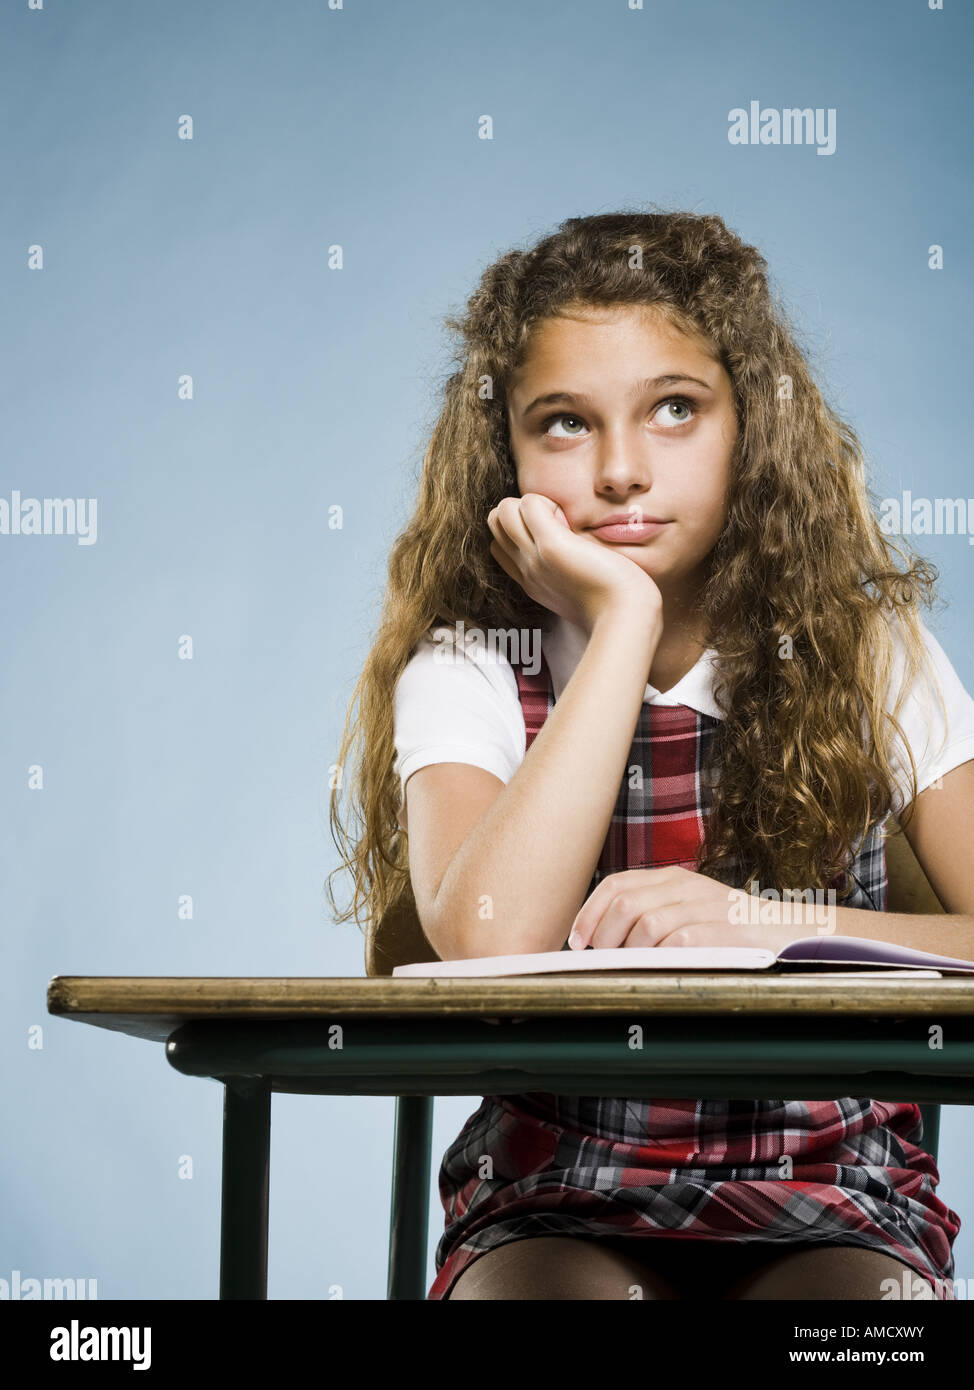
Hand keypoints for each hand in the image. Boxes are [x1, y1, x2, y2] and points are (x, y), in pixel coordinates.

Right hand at [487, 492, 660, 634]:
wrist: (624, 617)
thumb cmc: (614, 605)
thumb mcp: (580, 592)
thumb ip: (569, 574)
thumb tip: (577, 552)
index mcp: (532, 582)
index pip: (500, 546)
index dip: (517, 529)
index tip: (551, 532)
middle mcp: (526, 570)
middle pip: (495, 524)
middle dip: (518, 511)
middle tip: (555, 520)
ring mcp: (534, 558)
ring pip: (502, 511)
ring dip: (529, 502)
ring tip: (560, 517)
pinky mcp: (551, 545)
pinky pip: (528, 504)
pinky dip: (545, 501)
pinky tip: (568, 517)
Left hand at [566, 867, 815, 954]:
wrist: (790, 932)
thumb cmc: (732, 929)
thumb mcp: (689, 910)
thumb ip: (651, 915)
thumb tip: (603, 942)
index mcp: (673, 878)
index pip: (617, 884)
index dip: (589, 913)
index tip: (578, 941)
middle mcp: (687, 887)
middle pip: (625, 904)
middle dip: (605, 937)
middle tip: (604, 960)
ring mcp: (705, 907)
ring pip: (646, 924)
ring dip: (631, 951)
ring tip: (632, 968)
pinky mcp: (723, 931)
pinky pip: (678, 942)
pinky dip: (660, 959)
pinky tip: (659, 970)